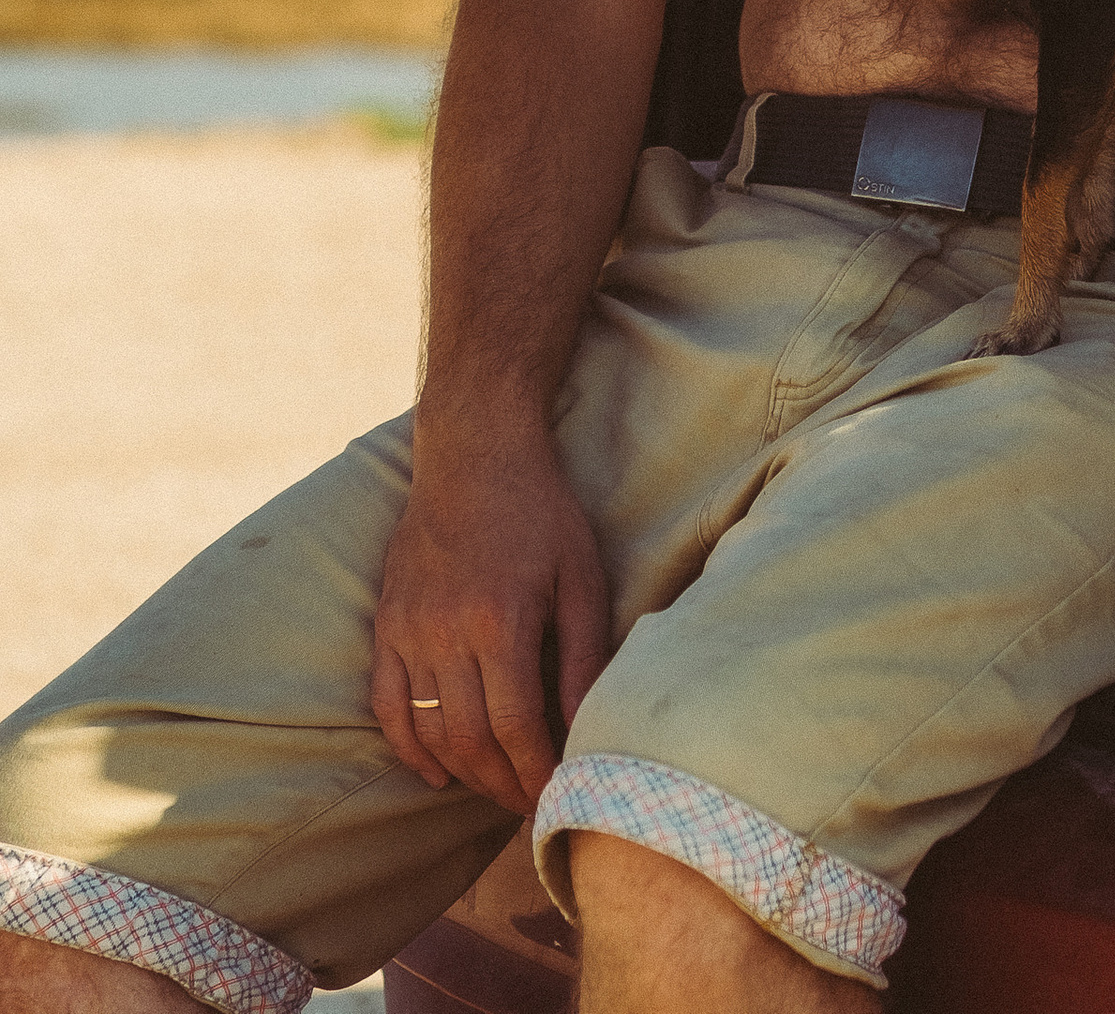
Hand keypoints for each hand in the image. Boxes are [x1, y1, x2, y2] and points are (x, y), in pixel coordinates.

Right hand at [370, 437, 610, 813]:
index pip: (515, 727)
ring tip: (496, 789)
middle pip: (469, 740)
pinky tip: (435, 772)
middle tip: (528, 806)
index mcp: (500, 620)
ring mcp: (408, 630)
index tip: (555, 799)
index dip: (534, 773)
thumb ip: (584, 656)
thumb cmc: (541, 513)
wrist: (475, 454)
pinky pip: (385, 705)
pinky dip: (407, 747)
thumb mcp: (581, 576)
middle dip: (502, 785)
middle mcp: (446, 632)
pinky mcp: (386, 624)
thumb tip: (584, 728)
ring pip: (428, 731)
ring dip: (461, 774)